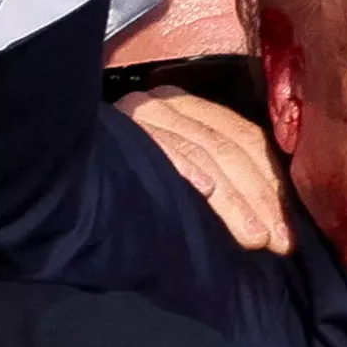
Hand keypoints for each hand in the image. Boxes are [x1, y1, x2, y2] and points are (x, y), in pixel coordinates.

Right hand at [117, 87, 292, 253]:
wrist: (59, 170)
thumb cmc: (127, 180)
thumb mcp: (182, 169)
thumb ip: (219, 174)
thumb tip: (268, 216)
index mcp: (192, 109)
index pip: (245, 140)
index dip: (271, 185)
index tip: (287, 231)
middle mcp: (170, 104)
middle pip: (230, 149)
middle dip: (260, 199)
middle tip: (277, 242)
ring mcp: (145, 113)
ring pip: (205, 152)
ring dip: (233, 199)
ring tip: (254, 236)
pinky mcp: (124, 128)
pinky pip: (163, 147)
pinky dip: (186, 168)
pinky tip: (202, 190)